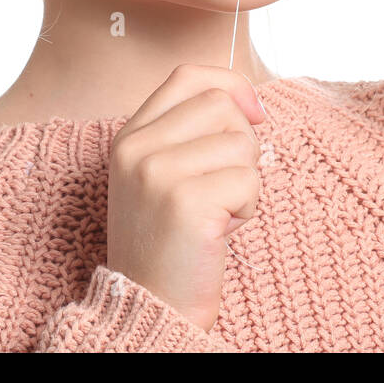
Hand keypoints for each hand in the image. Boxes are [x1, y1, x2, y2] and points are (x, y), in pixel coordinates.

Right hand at [106, 63, 265, 332]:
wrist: (150, 307)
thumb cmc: (170, 243)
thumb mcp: (165, 176)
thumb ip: (192, 133)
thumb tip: (251, 103)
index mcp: (129, 137)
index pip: (187, 76)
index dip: (230, 85)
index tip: (254, 114)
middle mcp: (136, 148)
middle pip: (221, 105)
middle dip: (241, 143)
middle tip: (224, 187)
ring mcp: (156, 173)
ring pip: (241, 142)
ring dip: (245, 180)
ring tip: (219, 212)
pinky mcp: (185, 201)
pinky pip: (249, 180)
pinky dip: (248, 207)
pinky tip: (221, 231)